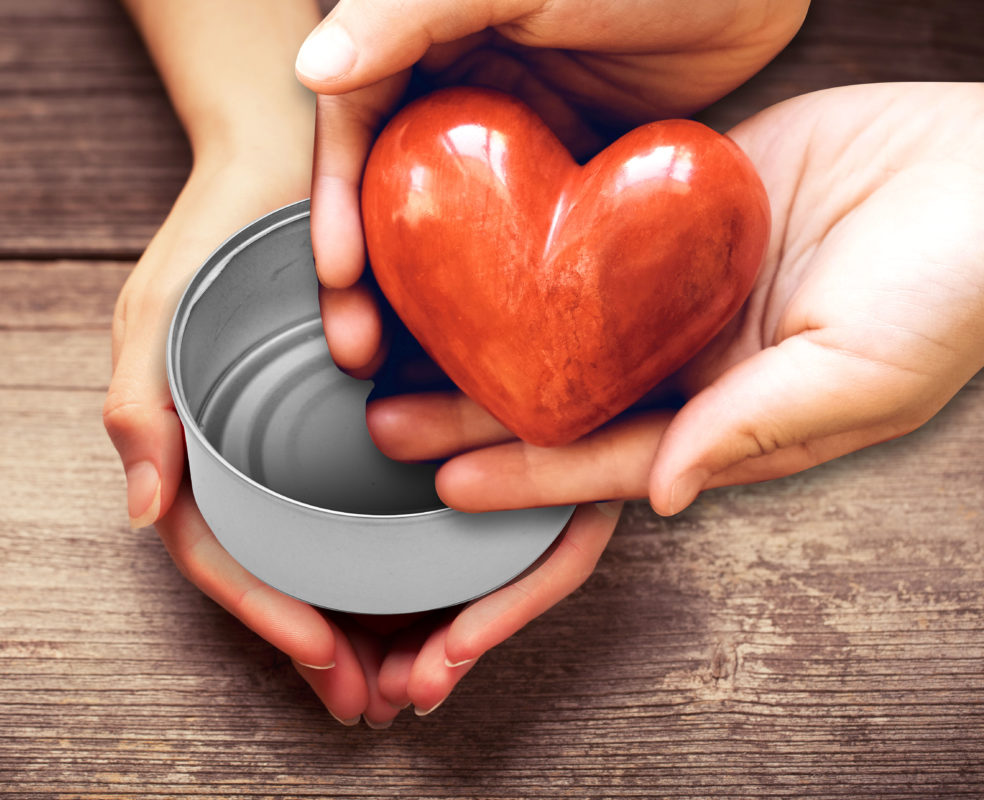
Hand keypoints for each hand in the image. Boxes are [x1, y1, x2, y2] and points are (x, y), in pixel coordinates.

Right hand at [102, 160, 375, 722]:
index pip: (224, 553)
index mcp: (199, 450)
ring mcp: (311, 442)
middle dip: (324, 647)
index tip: (323, 655)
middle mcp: (257, 458)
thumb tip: (140, 516)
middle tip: (374, 704)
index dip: (266, 612)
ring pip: (337, 553)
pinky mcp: (366, 416)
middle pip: (286, 571)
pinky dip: (405, 555)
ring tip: (415, 679)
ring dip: (371, 621)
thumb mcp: (158, 307)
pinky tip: (443, 592)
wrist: (291, 152)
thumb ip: (138, 404)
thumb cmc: (214, 228)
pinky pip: (383, 500)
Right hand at [295, 0, 808, 372]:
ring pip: (449, 231)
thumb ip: (407, 12)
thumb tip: (313, 67)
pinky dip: (496, 294)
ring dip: (425, 300)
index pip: (355, 128)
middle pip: (391, 196)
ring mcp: (516, 137)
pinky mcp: (568, 174)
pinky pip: (517, 242)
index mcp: (427, 37)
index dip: (337, 204)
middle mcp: (460, 92)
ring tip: (411, 370)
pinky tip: (489, 343)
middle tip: (359, 349)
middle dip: (369, 277)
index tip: (338, 273)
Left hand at [367, 83, 983, 518]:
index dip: (529, 479)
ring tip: (402, 347)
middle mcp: (690, 364)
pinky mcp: (674, 221)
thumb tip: (665, 491)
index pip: (608, 462)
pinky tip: (468, 258)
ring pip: (560, 327)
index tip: (449, 485)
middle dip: (476, 424)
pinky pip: (588, 244)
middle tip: (387, 428)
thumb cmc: (953, 284)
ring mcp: (677, 293)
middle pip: (563, 404)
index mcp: (727, 418)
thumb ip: (757, 427)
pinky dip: (527, 257)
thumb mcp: (862, 372)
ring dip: (486, 342)